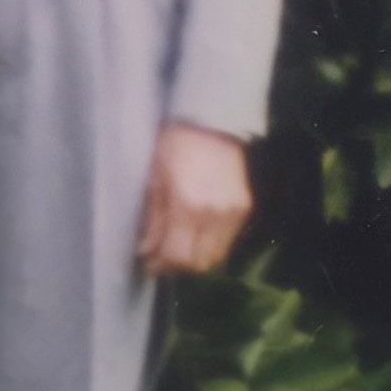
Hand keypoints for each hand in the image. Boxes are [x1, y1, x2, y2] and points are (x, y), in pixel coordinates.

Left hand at [138, 122, 251, 278]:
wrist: (212, 123)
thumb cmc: (175, 145)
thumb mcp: (155, 179)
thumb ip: (153, 219)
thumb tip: (146, 250)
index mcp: (187, 206)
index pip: (175, 255)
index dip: (159, 265)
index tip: (146, 263)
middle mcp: (214, 215)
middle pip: (198, 263)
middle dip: (177, 267)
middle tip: (160, 259)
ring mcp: (233, 214)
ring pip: (216, 257)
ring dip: (195, 260)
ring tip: (177, 249)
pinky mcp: (245, 209)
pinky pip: (227, 241)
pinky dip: (209, 246)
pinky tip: (194, 235)